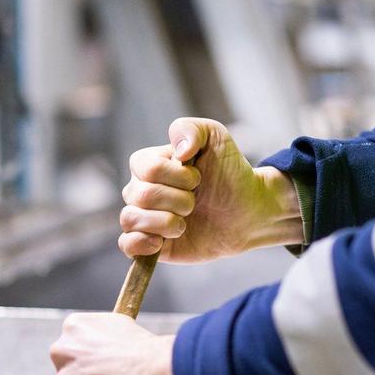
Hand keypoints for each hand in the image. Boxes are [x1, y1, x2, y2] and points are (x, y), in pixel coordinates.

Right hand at [120, 118, 302, 263]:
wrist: (247, 210)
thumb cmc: (229, 171)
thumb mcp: (215, 137)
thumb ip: (191, 129)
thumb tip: (178, 152)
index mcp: (149, 164)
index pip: (147, 168)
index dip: (177, 176)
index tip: (198, 178)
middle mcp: (140, 190)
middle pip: (142, 195)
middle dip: (179, 200)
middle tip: (196, 202)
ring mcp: (144, 218)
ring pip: (131, 219)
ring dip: (166, 223)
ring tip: (185, 224)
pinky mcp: (150, 244)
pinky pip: (126, 245)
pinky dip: (140, 244)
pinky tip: (161, 242)